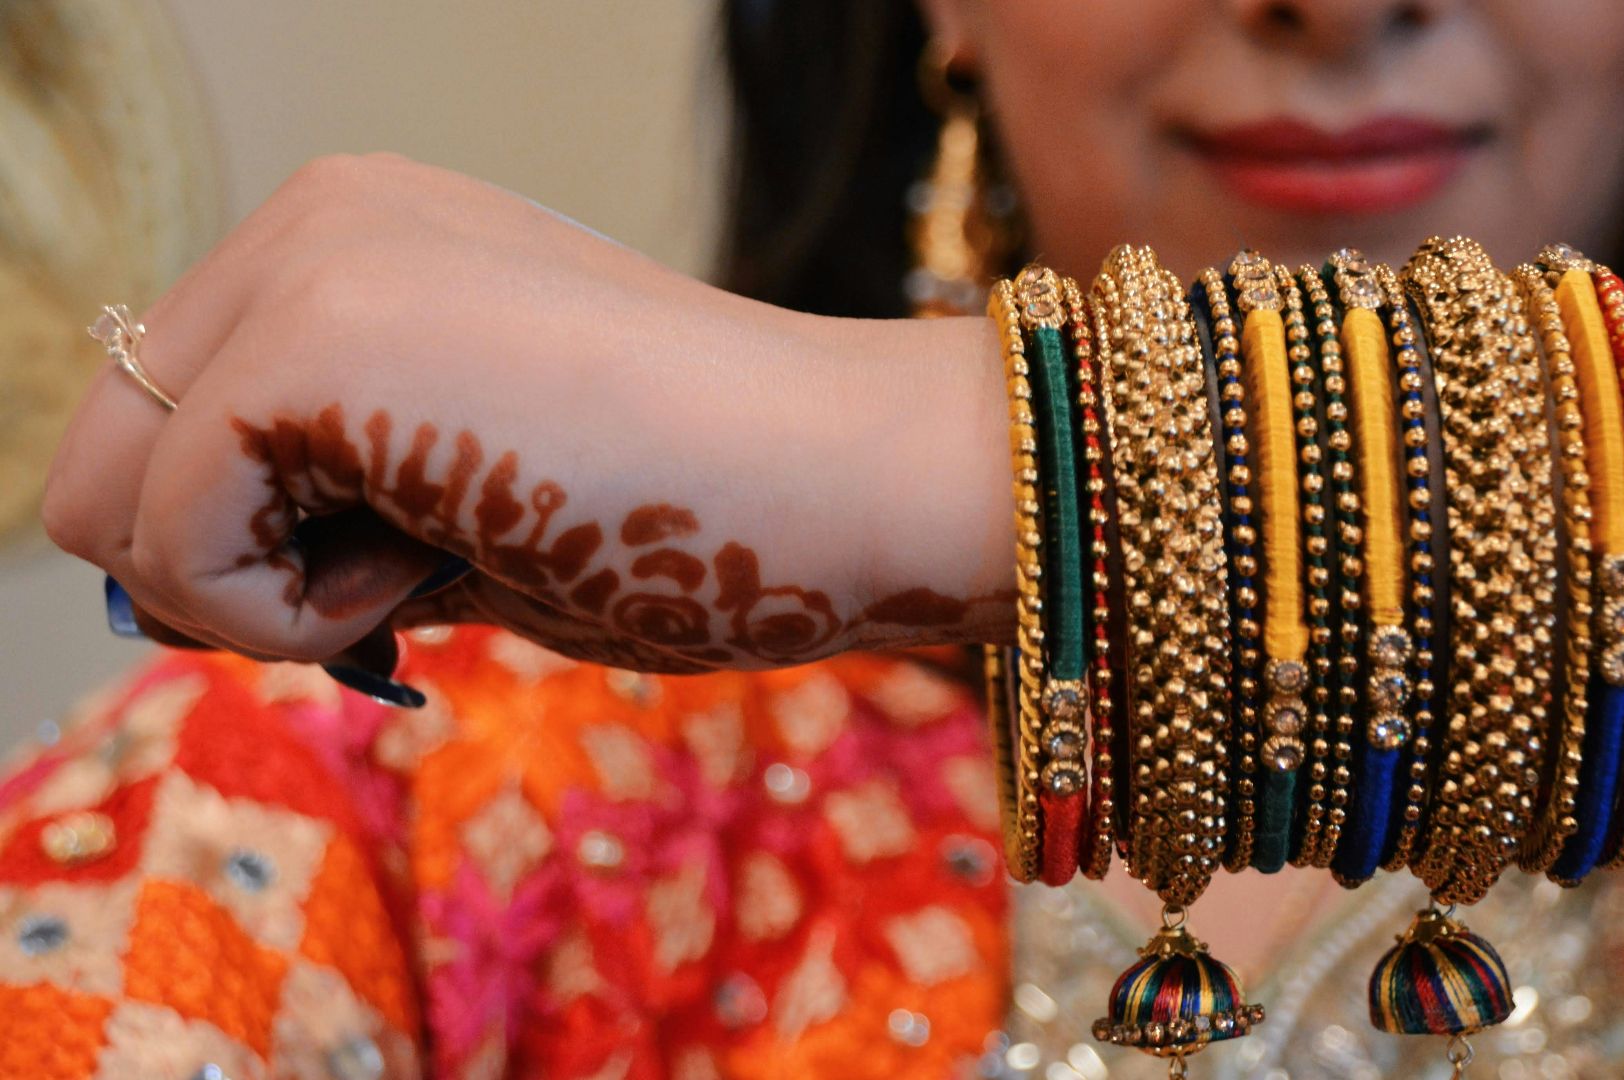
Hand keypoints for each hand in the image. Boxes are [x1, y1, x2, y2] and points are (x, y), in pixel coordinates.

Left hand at [45, 153, 1013, 673]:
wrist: (855, 476)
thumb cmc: (708, 509)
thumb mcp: (475, 489)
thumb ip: (333, 501)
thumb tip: (177, 583)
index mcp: (361, 237)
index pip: (173, 424)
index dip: (250, 544)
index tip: (406, 568)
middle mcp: (311, 215)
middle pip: (100, 454)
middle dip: (225, 568)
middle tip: (405, 583)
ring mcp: (302, 261)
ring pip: (102, 501)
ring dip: (256, 589)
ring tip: (443, 559)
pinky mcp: (303, 341)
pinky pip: (165, 546)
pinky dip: (284, 616)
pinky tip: (449, 564)